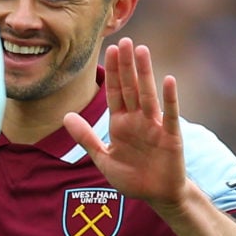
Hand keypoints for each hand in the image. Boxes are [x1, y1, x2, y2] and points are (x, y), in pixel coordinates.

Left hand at [62, 38, 187, 209]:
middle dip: (126, 65)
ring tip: (143, 50)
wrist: (156, 196)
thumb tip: (65, 116)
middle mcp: (137, 120)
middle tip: (125, 40)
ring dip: (145, 73)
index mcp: (120, 123)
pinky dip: (169, 99)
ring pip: (148, 95)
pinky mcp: (170, 137)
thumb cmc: (131, 176)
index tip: (110, 49)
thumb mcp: (102, 158)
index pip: (114, 92)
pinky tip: (168, 80)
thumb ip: (86, 137)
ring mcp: (154, 126)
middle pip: (130, 87)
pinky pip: (169, 115)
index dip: (111, 72)